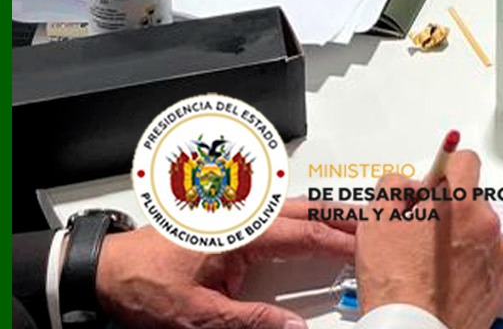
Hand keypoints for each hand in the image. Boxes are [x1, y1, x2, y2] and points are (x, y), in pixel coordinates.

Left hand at [95, 205, 357, 328]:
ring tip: (353, 219)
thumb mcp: (199, 314)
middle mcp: (240, 215)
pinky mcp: (224, 223)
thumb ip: (251, 319)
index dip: (338, 240)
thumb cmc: (143, 284)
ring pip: (291, 207)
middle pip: (304, 209)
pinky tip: (310, 221)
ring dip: (323, 213)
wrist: (103, 271)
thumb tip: (293, 328)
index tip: (366, 246)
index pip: (302, 233)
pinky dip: (300, 215)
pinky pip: (273, 213)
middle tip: (376, 220)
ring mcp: (232, 216)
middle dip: (341, 214)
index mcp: (239, 230)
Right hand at [356, 150, 502, 328]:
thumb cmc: (397, 286)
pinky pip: (492, 257)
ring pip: (481, 230)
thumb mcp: (376, 221)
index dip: (445, 169)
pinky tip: (451, 278)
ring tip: (434, 264)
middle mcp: (487, 224)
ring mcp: (499, 252)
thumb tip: (406, 185)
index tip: (438, 178)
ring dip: (463, 238)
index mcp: (460, 204)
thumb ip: (393, 187)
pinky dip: (476, 263)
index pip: (465, 161)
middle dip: (450, 210)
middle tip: (423, 233)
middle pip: (471, 198)